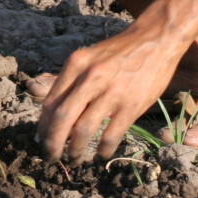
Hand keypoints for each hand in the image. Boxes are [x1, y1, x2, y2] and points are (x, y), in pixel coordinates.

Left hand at [36, 23, 185, 162]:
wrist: (156, 39)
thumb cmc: (119, 52)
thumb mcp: (90, 57)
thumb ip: (73, 81)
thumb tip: (54, 114)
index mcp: (76, 64)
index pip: (51, 102)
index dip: (43, 126)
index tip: (41, 140)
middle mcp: (90, 77)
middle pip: (62, 119)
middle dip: (52, 143)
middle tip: (51, 157)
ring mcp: (112, 91)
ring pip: (83, 130)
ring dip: (75, 150)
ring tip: (74, 158)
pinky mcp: (132, 104)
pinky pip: (111, 135)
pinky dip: (103, 149)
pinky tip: (100, 155)